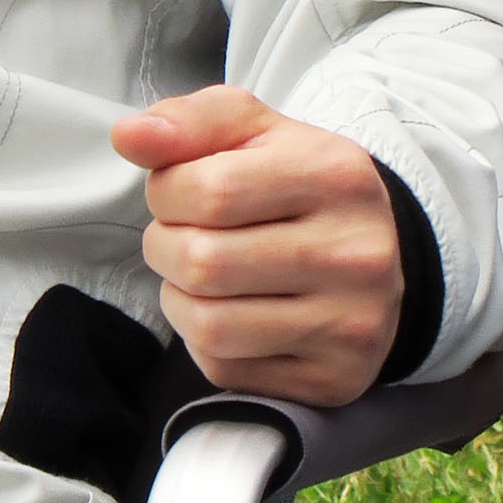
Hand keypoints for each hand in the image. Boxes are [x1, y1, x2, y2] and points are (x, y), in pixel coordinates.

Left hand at [110, 87, 403, 406]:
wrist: (375, 255)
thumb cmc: (294, 183)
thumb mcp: (252, 131)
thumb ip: (187, 122)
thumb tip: (128, 136)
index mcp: (335, 176)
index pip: (208, 191)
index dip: (167, 193)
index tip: (178, 193)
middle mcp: (355, 254)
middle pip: (202, 262)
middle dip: (165, 247)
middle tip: (182, 238)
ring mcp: (350, 324)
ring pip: (208, 325)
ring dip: (180, 299)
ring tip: (201, 276)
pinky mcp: (333, 379)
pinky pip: (225, 371)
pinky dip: (206, 343)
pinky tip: (232, 312)